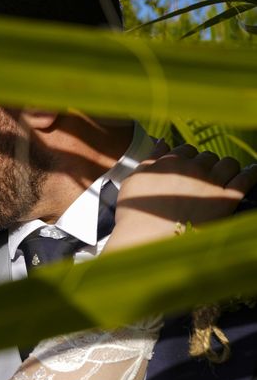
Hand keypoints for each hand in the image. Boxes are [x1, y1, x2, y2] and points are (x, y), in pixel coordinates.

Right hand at [106, 142, 256, 250]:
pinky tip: (252, 172)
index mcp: (170, 162)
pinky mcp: (226, 199)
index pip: (187, 149)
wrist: (147, 238)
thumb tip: (164, 141)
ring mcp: (210, 183)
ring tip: (225, 177)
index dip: (188, 158)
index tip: (187, 169)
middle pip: (208, 156)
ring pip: (228, 163)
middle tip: (203, 178)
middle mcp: (192, 168)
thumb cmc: (136, 213)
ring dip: (227, 167)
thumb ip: (150, 159)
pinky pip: (246, 179)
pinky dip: (251, 173)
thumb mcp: (134, 180)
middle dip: (206, 164)